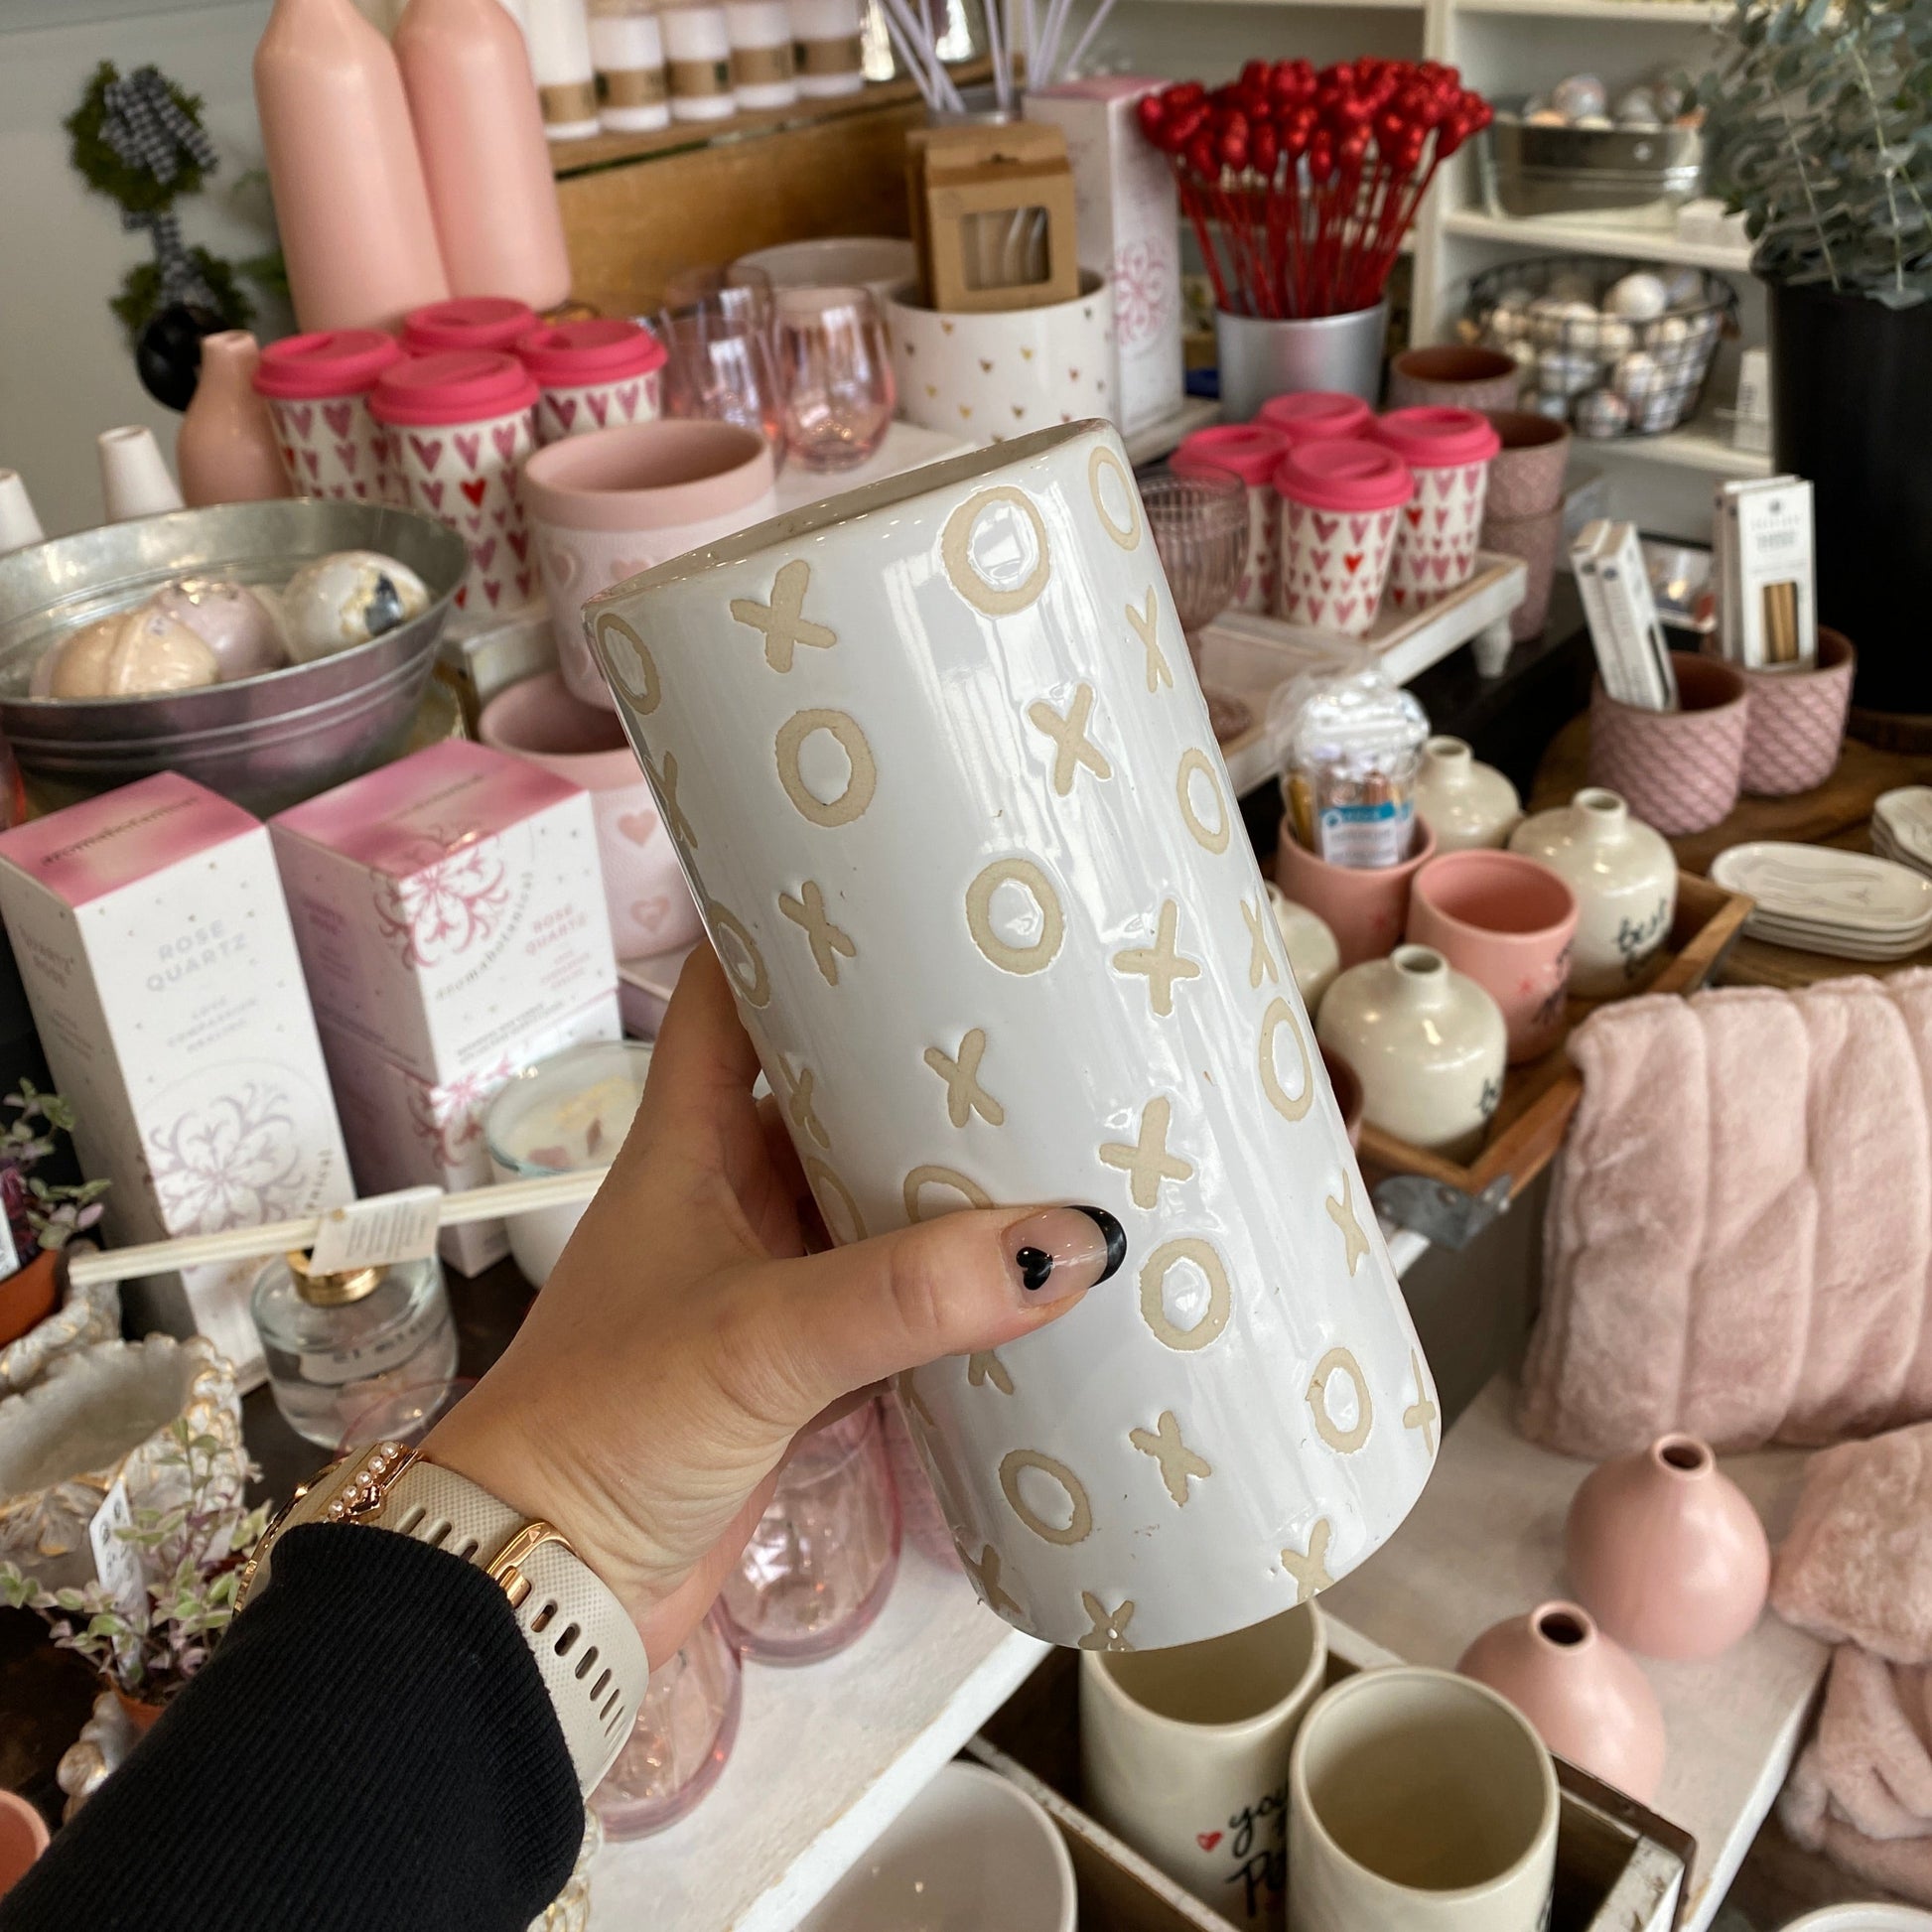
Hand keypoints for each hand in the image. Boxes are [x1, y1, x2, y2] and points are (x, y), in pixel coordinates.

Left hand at [424, 946, 1121, 1663]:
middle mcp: (729, 1192)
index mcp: (687, 1141)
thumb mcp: (758, 1337)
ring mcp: (769, 1279)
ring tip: (1061, 1119)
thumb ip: (906, 1293)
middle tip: (1029, 1006)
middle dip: (912, 1052)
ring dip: (946, 1172)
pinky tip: (1033, 1266)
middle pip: (828, 1088)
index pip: (728, 992)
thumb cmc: (607, 1422)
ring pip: (871, 1195)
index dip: (791, 927)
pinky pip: (897, 1298)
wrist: (546, 1581)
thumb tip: (1069, 1244)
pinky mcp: (802, 1366)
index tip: (889, 881)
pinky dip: (956, 1284)